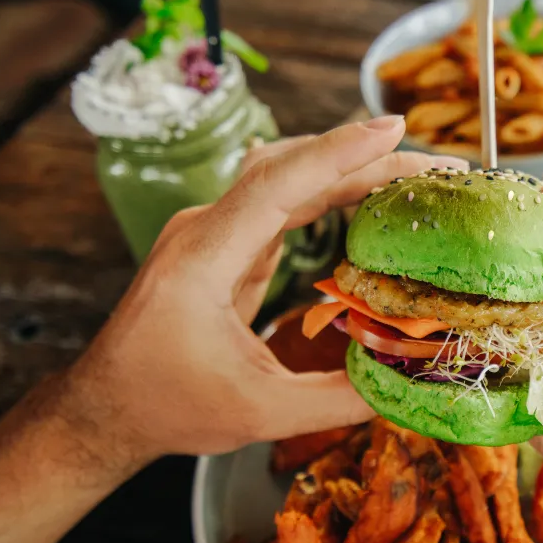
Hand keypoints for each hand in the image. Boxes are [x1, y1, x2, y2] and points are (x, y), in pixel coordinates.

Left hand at [62, 117, 468, 462]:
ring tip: (413, 174)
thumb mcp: (260, 413)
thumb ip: (335, 400)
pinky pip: (281, 204)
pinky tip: (368, 197)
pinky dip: (329, 194)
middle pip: (290, 171)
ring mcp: (212, 234)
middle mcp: (205, 232)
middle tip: (434, 166)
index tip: (391, 128)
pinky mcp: (225, 246)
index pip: (275, 185)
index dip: (337, 154)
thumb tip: (402, 381)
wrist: (108, 406)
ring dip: (349, 171)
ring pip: (287, 180)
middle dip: (363, 160)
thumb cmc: (169, 407)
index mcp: (203, 261)